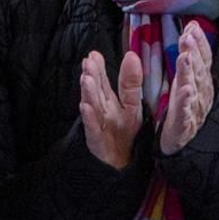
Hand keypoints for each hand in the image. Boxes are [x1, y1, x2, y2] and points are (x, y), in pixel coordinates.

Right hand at [79, 51, 142, 169]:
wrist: (121, 164)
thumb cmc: (125, 133)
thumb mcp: (133, 106)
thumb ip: (131, 83)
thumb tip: (132, 55)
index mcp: (112, 102)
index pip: (105, 83)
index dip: (100, 70)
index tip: (93, 55)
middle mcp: (103, 111)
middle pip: (97, 92)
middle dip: (93, 76)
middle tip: (88, 62)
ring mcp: (99, 125)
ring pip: (93, 106)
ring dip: (89, 93)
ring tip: (86, 79)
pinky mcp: (97, 141)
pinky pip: (93, 128)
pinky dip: (89, 118)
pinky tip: (85, 107)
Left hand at [159, 21, 214, 154]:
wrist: (183, 145)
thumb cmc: (184, 110)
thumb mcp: (187, 81)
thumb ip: (191, 58)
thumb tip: (191, 29)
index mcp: (200, 83)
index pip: (202, 60)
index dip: (199, 43)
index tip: (192, 26)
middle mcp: (200, 94)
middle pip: (198, 71)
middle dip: (194, 53)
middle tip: (188, 36)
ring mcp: (194, 110)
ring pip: (193, 88)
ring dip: (189, 72)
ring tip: (185, 58)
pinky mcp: (184, 125)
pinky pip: (185, 113)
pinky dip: (186, 102)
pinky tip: (186, 91)